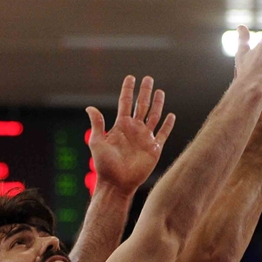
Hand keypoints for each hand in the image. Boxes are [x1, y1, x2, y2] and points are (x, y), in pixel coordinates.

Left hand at [85, 75, 176, 195]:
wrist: (116, 184)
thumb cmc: (104, 165)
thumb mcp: (97, 142)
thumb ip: (97, 124)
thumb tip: (90, 107)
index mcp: (121, 126)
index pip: (126, 102)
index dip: (128, 89)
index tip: (131, 77)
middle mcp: (134, 129)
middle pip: (142, 105)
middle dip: (145, 92)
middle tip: (148, 78)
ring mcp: (145, 138)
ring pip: (154, 116)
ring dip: (158, 104)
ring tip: (160, 91)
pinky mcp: (154, 149)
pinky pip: (163, 134)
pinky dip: (167, 125)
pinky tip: (171, 115)